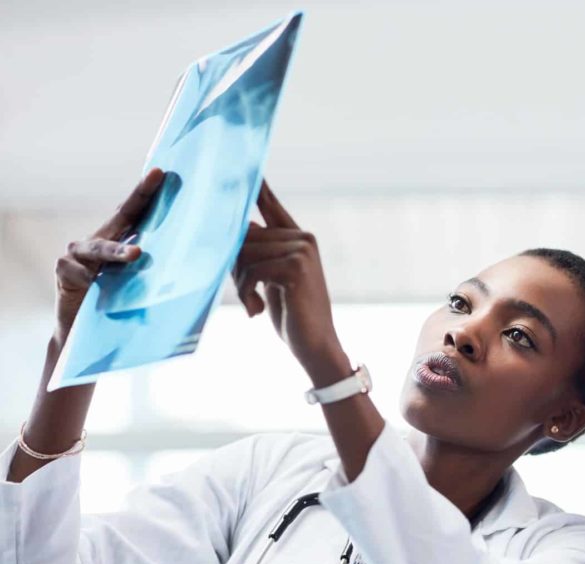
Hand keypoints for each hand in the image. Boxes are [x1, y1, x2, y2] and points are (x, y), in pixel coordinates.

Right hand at [53, 169, 162, 341]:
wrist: (83, 332)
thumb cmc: (117, 306)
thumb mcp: (140, 285)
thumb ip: (155, 269)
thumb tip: (196, 259)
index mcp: (120, 240)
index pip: (138, 212)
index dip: (149, 191)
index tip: (164, 172)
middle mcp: (100, 240)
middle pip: (121, 214)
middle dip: (140, 194)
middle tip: (157, 177)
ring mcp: (79, 254)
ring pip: (101, 247)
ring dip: (118, 250)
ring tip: (136, 254)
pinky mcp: (64, 271)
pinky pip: (77, 271)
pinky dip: (88, 278)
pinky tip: (93, 284)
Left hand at [234, 179, 348, 383]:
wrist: (315, 344)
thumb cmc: (291, 313)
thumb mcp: (271, 279)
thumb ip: (258, 253)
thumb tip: (232, 231)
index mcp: (298, 237)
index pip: (270, 204)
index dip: (256, 184)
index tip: (243, 162)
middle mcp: (302, 237)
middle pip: (244, 236)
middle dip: (236, 268)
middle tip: (246, 295)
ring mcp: (302, 250)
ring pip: (245, 254)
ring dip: (240, 284)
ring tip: (252, 304)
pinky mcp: (296, 267)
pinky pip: (252, 269)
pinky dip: (246, 293)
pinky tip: (256, 311)